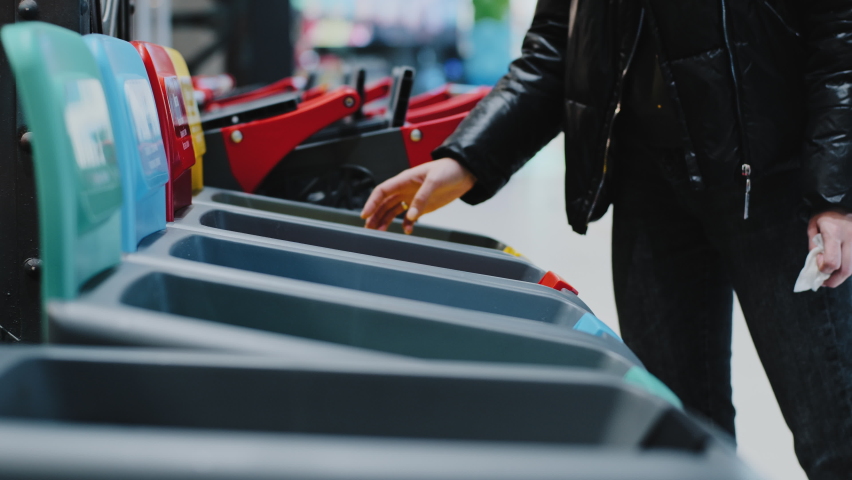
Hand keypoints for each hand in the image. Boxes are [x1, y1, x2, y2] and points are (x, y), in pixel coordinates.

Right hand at [360, 158, 475, 233]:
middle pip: (384, 203)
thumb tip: (411, 216)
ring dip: (385, 221)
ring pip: (393, 210)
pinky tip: (407, 231)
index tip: (365, 214)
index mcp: (405, 179)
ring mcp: (413, 198)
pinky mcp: (422, 206)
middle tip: (368, 228)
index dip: (371, 202)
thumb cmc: (449, 169)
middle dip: (375, 215)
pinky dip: (406, 224)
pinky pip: (409, 217)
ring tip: (379, 232)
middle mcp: (405, 189)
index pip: (382, 191)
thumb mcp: (435, 181)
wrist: (465, 173)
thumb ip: (422, 198)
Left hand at [808, 208, 851, 287]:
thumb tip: (817, 264)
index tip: (818, 261)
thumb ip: (813, 246)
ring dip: (841, 276)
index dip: (824, 268)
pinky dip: (848, 268)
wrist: (840, 202)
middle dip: (833, 280)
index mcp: (835, 233)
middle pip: (846, 270)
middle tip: (823, 281)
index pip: (833, 261)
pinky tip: (840, 266)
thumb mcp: (813, 227)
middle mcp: (851, 238)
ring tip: (831, 274)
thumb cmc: (824, 215)